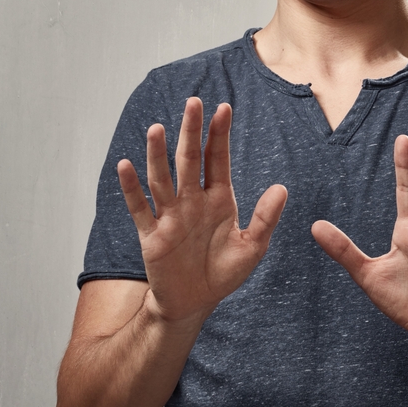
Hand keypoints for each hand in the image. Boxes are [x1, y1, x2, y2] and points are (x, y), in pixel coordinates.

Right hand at [117, 98, 287, 325]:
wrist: (194, 304)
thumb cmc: (223, 273)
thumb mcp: (252, 248)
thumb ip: (266, 218)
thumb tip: (282, 188)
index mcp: (218, 199)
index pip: (218, 160)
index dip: (219, 135)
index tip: (223, 107)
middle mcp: (192, 201)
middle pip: (190, 160)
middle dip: (191, 132)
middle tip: (193, 102)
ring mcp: (170, 216)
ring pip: (163, 179)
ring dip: (158, 155)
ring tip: (157, 129)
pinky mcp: (151, 235)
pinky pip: (140, 209)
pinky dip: (131, 189)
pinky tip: (126, 166)